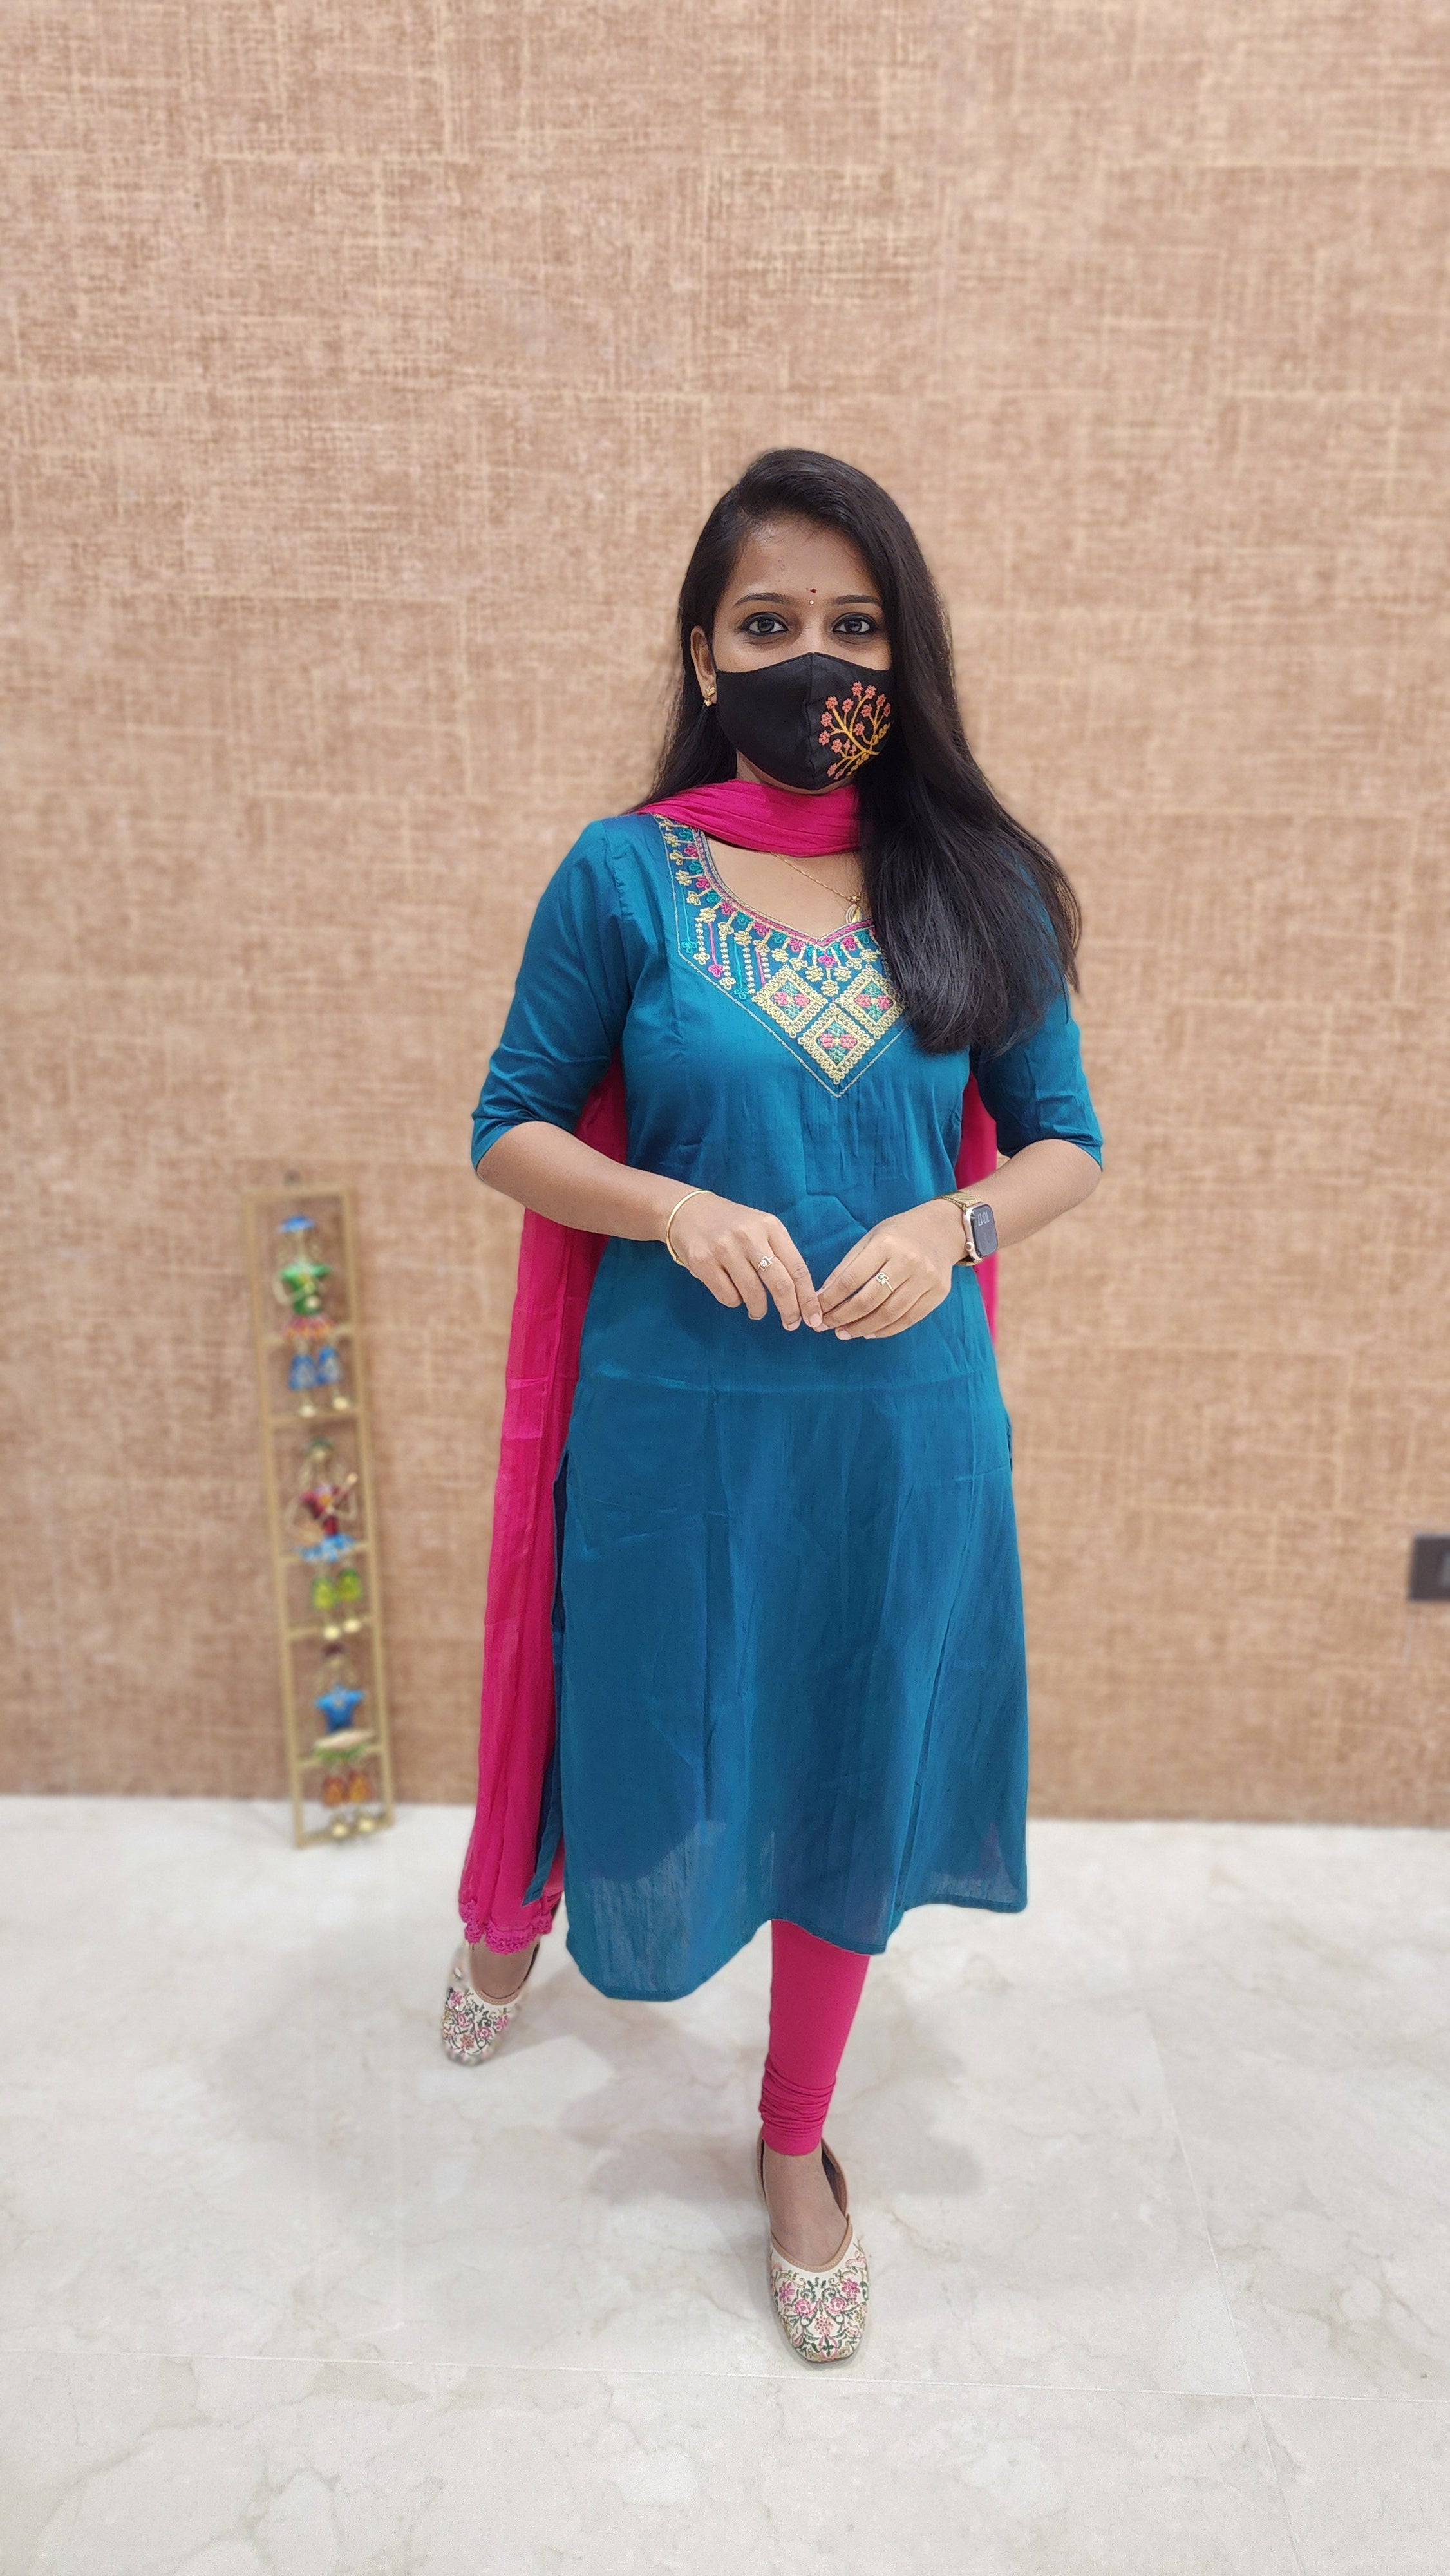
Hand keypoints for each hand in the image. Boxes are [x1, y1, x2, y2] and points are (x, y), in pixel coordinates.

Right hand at [667, 1192, 823, 1330]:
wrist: (687, 1211)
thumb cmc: (732, 1225)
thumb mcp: (760, 1228)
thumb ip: (779, 1254)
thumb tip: (801, 1295)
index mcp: (770, 1226)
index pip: (797, 1268)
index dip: (808, 1298)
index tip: (813, 1318)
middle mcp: (749, 1236)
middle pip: (780, 1284)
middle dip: (789, 1311)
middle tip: (791, 1324)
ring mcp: (724, 1248)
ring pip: (753, 1294)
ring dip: (759, 1309)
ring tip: (758, 1311)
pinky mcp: (703, 1262)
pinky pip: (728, 1296)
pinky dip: (735, 1302)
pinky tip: (733, 1294)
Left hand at [816, 1200, 961, 1338]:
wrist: (942, 1229)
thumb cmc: (899, 1234)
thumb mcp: (870, 1240)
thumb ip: (847, 1267)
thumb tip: (822, 1296)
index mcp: (886, 1244)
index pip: (851, 1279)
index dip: (830, 1300)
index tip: (816, 1312)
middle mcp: (908, 1261)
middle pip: (869, 1300)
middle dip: (843, 1318)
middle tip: (827, 1327)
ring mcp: (926, 1279)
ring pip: (889, 1314)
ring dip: (862, 1328)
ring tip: (844, 1333)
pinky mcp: (939, 1292)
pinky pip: (908, 1319)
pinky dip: (886, 1330)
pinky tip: (869, 1332)